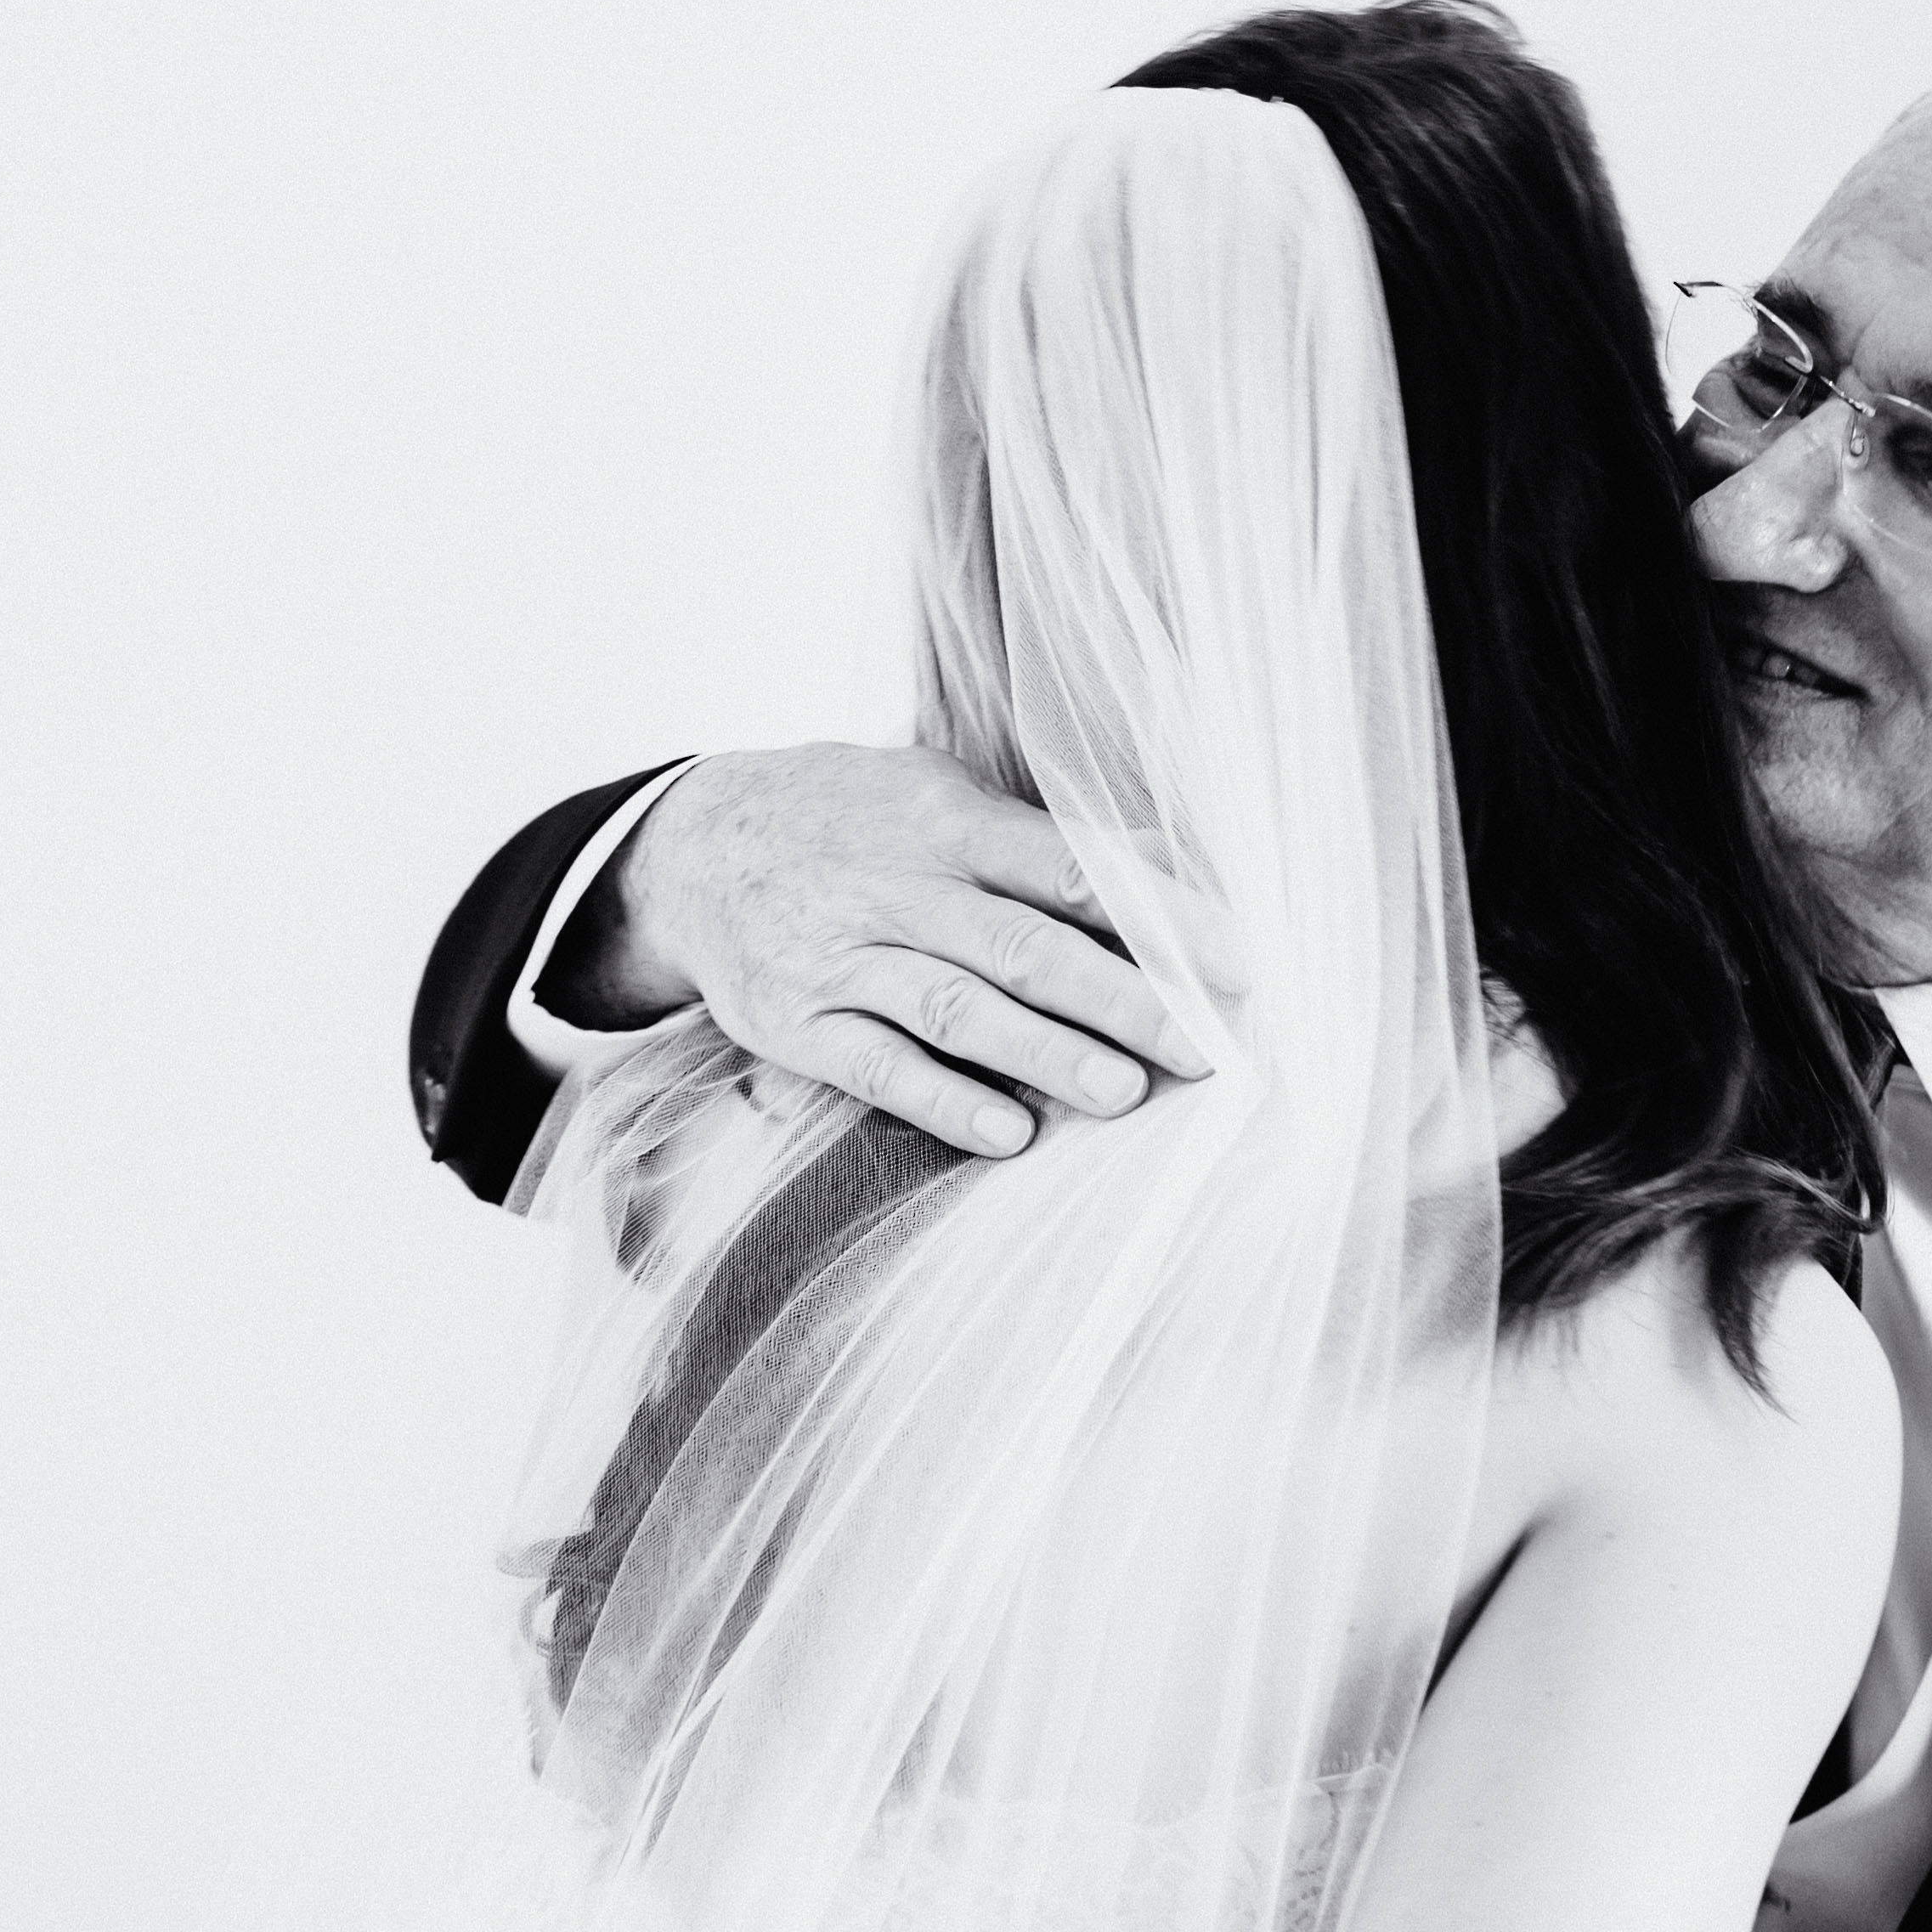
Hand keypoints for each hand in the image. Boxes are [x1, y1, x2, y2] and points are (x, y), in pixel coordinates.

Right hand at [562, 742, 1210, 1156]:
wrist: (693, 846)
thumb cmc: (851, 821)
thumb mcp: (937, 795)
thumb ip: (1042, 839)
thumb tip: (1168, 868)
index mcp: (945, 820)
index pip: (1067, 867)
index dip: (1156, 916)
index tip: (1238, 961)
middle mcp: (895, 885)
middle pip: (1022, 945)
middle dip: (1122, 998)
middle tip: (1207, 1046)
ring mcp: (841, 956)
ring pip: (955, 1009)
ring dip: (1045, 1054)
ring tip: (1126, 1091)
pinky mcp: (795, 1023)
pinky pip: (876, 1067)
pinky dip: (943, 1102)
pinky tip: (1010, 1135)